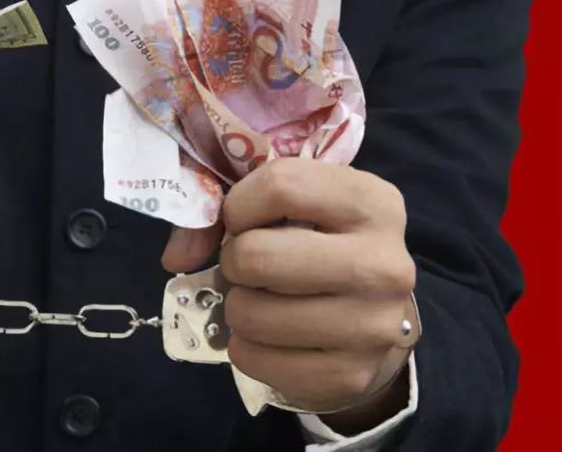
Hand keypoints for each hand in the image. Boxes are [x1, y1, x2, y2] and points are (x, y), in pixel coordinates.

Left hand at [161, 158, 414, 431]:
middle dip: (234, 261)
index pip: (281, 186)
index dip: (239, 205)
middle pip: (257, 256)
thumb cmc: (317, 248)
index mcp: (373, 203)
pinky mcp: (349, 375)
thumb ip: (226, 208)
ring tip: (261, 300)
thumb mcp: (289, 208)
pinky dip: (244, 346)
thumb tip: (177, 256)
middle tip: (248, 267)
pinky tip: (270, 336)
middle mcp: (384, 263)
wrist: (371, 322)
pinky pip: (252, 357)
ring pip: (250, 312)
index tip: (241, 220)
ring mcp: (372, 325)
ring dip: (238, 307)